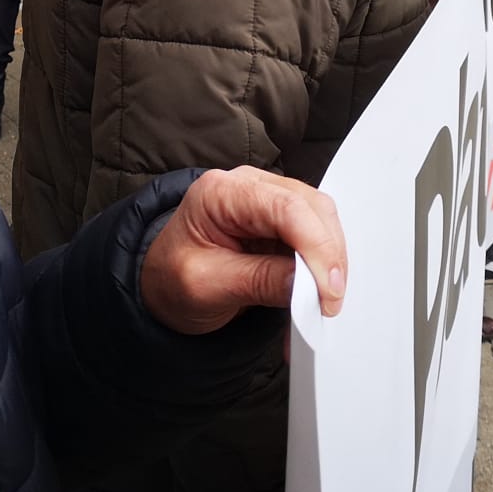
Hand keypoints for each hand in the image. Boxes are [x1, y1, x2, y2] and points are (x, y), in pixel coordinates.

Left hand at [140, 166, 346, 332]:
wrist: (163, 284)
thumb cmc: (173, 278)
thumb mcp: (207, 286)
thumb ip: (259, 281)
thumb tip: (309, 285)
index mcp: (221, 193)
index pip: (286, 207)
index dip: (316, 247)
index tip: (328, 290)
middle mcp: (249, 186)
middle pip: (312, 208)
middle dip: (328, 257)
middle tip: (326, 303)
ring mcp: (269, 200)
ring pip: (322, 221)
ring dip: (329, 264)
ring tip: (317, 305)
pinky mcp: (282, 222)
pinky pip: (317, 237)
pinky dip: (321, 269)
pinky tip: (311, 296)